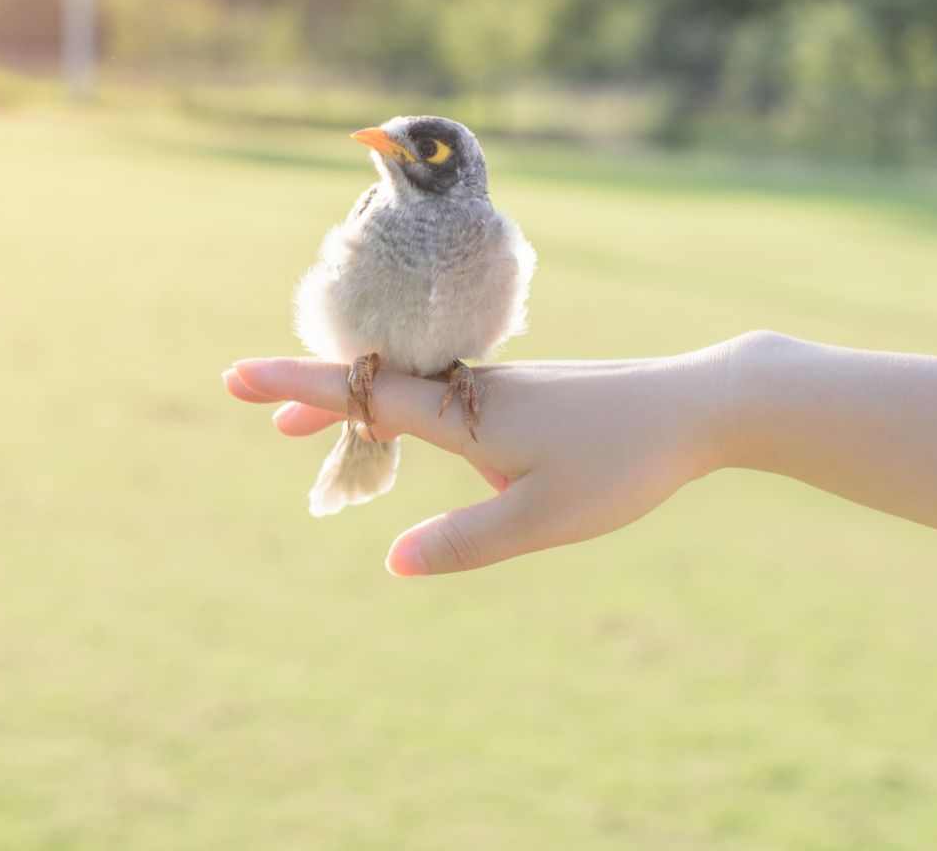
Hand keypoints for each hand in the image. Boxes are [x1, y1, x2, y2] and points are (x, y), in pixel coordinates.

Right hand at [222, 346, 734, 576]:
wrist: (700, 405)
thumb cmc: (622, 463)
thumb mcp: (542, 519)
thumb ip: (466, 543)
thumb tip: (394, 560)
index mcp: (467, 414)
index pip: (363, 395)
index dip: (297, 387)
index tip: (236, 375)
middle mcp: (474, 391)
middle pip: (375, 387)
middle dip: (314, 397)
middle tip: (259, 411)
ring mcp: (502, 390)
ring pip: (411, 393)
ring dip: (359, 407)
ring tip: (312, 433)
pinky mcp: (529, 396)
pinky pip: (446, 400)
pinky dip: (407, 412)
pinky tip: (432, 442)